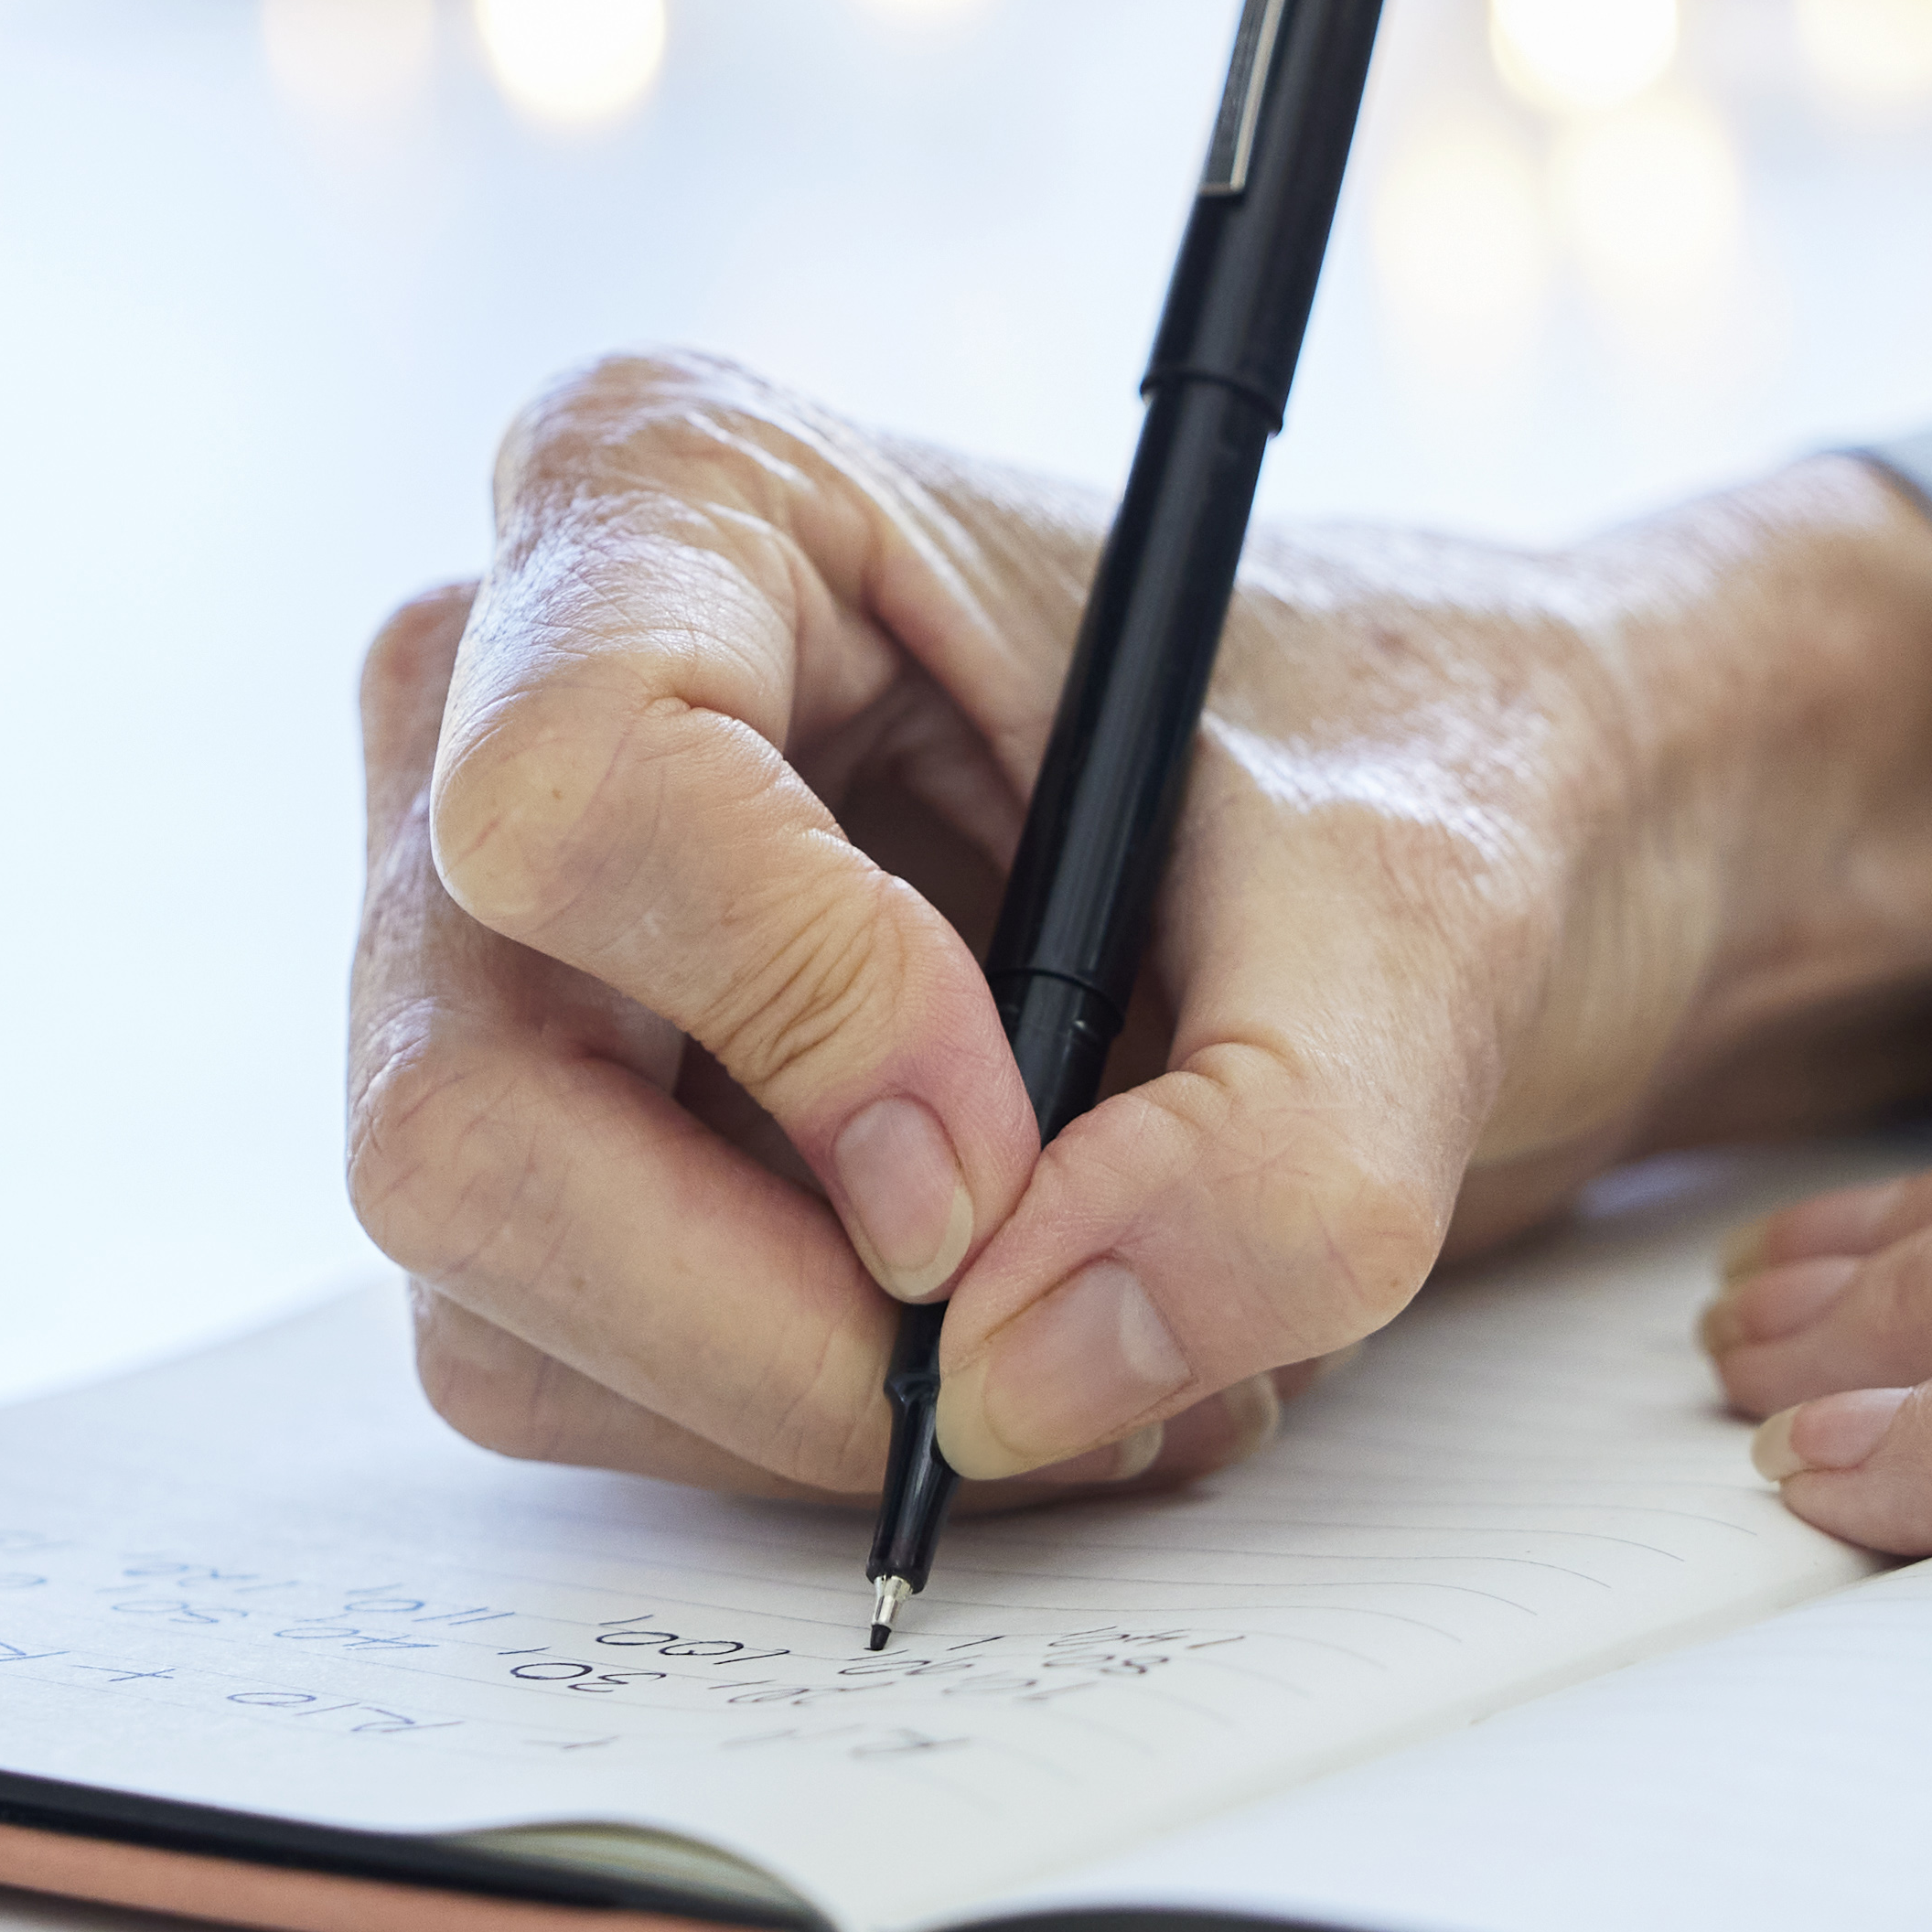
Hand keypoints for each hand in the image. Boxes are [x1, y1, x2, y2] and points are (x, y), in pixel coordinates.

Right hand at [350, 354, 1931, 1501]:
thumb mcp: (1427, 927)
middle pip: (468, 1113)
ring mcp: (499, 947)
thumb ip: (1275, 1166)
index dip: (785, 1014)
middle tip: (1054, 1343)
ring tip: (1117, 1344)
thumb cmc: (1415, 763)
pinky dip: (804, 1432)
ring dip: (824, 1401)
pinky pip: (571, 1379)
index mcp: (684, 499)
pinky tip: (1029, 1342)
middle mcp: (508, 704)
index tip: (1003, 1154)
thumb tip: (1016, 1382)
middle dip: (780, 1311)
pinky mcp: (552, 1139)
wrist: (1463, 840)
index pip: (570, 794)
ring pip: (498, 1300)